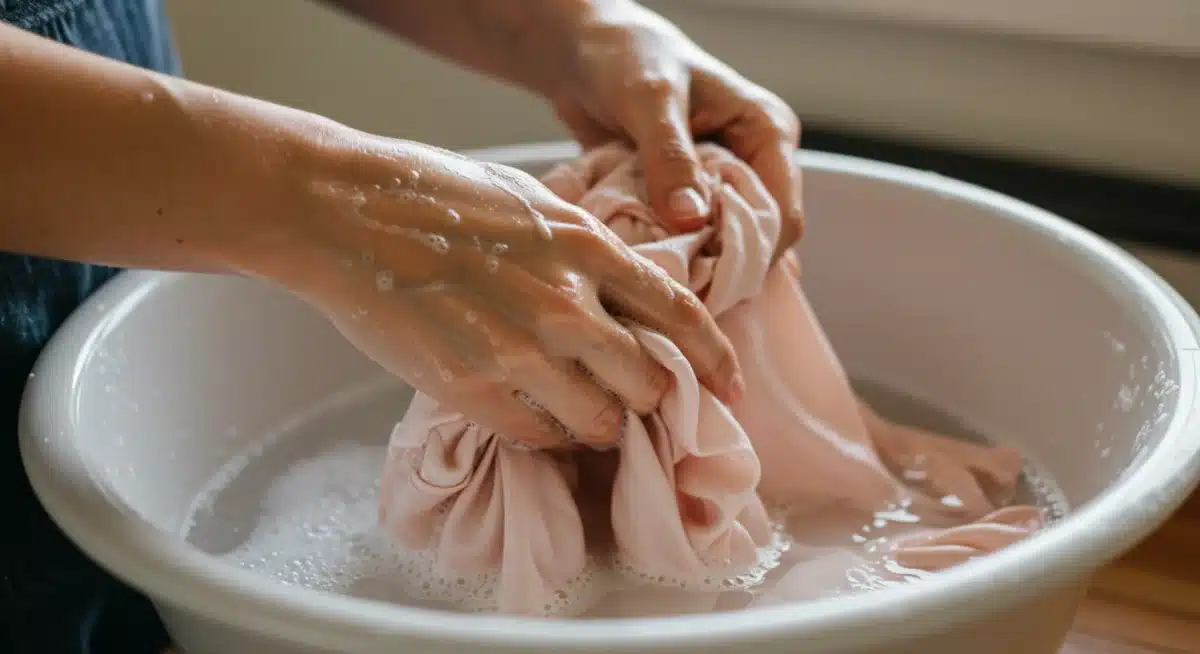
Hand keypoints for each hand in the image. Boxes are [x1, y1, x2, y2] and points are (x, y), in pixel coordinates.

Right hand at [272, 134, 742, 449]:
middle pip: (648, 381)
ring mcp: (519, 351)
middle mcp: (566, 303)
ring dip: (598, 425)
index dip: (715, 359)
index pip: (680, 314)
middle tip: (629, 398)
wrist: (346, 211)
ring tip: (578, 412)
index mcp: (587, 247)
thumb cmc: (434, 195)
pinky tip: (529, 414)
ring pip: (599, 422)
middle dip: (647, 396)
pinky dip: (544, 435)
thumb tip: (622, 292)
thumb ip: (584, 249)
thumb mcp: (533, 203)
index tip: (730, 388)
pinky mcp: (471, 388)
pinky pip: (537, 437)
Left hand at [548, 1, 802, 260]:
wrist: (582, 50)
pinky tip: (642, 258)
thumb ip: (670, 157)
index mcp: (766, 132)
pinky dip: (666, 251)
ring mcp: (719, 182)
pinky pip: (686, 238)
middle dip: (718, 265)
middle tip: (675, 285)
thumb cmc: (625, 56)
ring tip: (656, 272)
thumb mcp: (649, 100)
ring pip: (720, 244)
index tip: (707, 279)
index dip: (751, 253)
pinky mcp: (685, 196)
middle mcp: (752, 162)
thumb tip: (691, 219)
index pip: (783, 214)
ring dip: (689, 261)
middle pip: (756, 237)